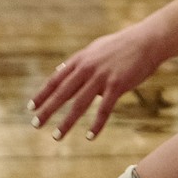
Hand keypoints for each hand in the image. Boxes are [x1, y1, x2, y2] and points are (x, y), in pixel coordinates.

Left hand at [28, 24, 161, 140]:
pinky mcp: (117, 85)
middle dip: (47, 110)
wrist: (146, 41)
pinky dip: (97, 124)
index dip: (42, 94)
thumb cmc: (120, 46)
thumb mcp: (94, 49)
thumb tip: (59, 70)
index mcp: (80, 60)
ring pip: (80, 104)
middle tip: (35, 124)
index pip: (55, 80)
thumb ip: (77, 61)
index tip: (31, 107)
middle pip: (62, 93)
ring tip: (56, 136)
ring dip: (67, 122)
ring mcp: (101, 77)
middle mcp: (87, 68)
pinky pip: (105, 109)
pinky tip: (90, 136)